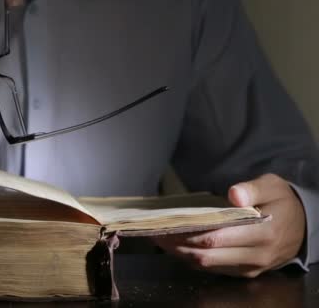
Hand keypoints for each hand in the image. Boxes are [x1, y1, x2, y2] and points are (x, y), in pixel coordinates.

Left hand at [151, 173, 305, 277]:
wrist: (303, 226)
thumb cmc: (282, 202)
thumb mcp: (272, 186)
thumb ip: (252, 189)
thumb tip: (234, 194)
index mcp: (263, 233)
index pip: (217, 237)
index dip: (190, 232)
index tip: (168, 223)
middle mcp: (256, 255)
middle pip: (207, 255)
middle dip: (178, 244)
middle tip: (155, 231)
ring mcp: (249, 267)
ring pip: (207, 265)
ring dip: (181, 253)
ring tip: (159, 239)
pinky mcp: (244, 272)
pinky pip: (213, 269)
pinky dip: (192, 258)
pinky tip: (176, 246)